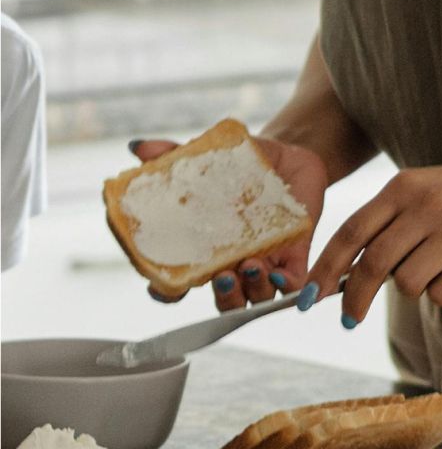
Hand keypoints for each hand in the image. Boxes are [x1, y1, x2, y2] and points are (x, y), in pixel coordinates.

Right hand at [129, 134, 328, 310]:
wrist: (289, 156)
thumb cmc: (240, 165)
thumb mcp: (207, 158)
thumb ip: (173, 155)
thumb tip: (139, 147)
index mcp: (204, 249)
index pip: (178, 284)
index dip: (166, 293)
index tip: (160, 287)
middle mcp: (232, 263)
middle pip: (223, 300)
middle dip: (222, 297)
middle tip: (221, 277)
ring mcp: (265, 262)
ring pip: (256, 297)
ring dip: (252, 289)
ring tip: (250, 266)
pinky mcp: (295, 255)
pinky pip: (293, 284)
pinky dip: (286, 285)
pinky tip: (279, 274)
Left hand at [301, 156, 441, 326]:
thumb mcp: (426, 190)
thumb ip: (388, 221)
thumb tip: (344, 272)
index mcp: (405, 186)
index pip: (351, 231)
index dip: (325, 268)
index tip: (310, 297)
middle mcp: (428, 206)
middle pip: (373, 264)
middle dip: (355, 299)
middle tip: (350, 319)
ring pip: (409, 284)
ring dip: (415, 287)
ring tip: (437, 268)